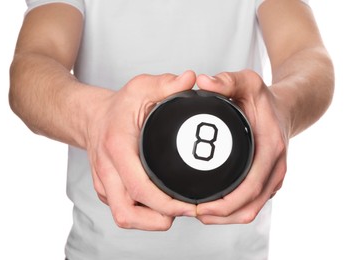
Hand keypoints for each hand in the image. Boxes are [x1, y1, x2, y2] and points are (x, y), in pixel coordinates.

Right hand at [86, 71, 196, 229]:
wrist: (91, 117)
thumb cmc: (117, 106)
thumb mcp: (141, 88)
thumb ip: (166, 84)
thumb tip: (192, 80)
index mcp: (117, 147)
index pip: (139, 187)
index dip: (165, 203)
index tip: (188, 205)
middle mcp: (107, 170)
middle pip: (127, 213)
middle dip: (159, 219)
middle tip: (185, 211)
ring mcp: (104, 182)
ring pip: (124, 217)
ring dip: (150, 221)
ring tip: (175, 211)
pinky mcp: (106, 189)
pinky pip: (123, 211)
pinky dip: (143, 215)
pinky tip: (162, 207)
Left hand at [195, 70, 289, 223]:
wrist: (286, 108)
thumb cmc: (264, 99)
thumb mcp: (248, 82)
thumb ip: (226, 80)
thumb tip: (202, 81)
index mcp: (271, 149)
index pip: (249, 188)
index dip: (223, 204)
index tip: (197, 205)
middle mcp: (275, 168)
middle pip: (249, 207)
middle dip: (219, 215)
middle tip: (191, 211)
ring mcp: (273, 177)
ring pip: (250, 210)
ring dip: (225, 217)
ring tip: (198, 213)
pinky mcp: (268, 180)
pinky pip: (251, 203)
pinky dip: (232, 211)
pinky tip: (212, 207)